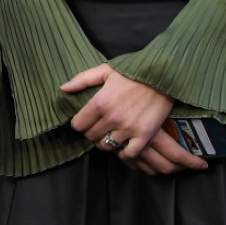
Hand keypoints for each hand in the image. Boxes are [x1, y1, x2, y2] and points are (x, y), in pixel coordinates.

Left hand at [62, 64, 208, 174]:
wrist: (162, 75)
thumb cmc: (132, 72)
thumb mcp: (104, 70)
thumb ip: (82, 80)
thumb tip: (63, 89)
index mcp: (100, 102)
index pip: (78, 125)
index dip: (80, 124)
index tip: (85, 121)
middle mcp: (112, 118)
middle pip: (91, 137)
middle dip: (92, 132)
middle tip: (99, 127)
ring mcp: (128, 128)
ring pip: (107, 146)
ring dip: (106, 142)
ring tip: (110, 135)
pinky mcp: (145, 135)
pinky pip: (129, 154)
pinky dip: (124, 153)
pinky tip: (124, 145)